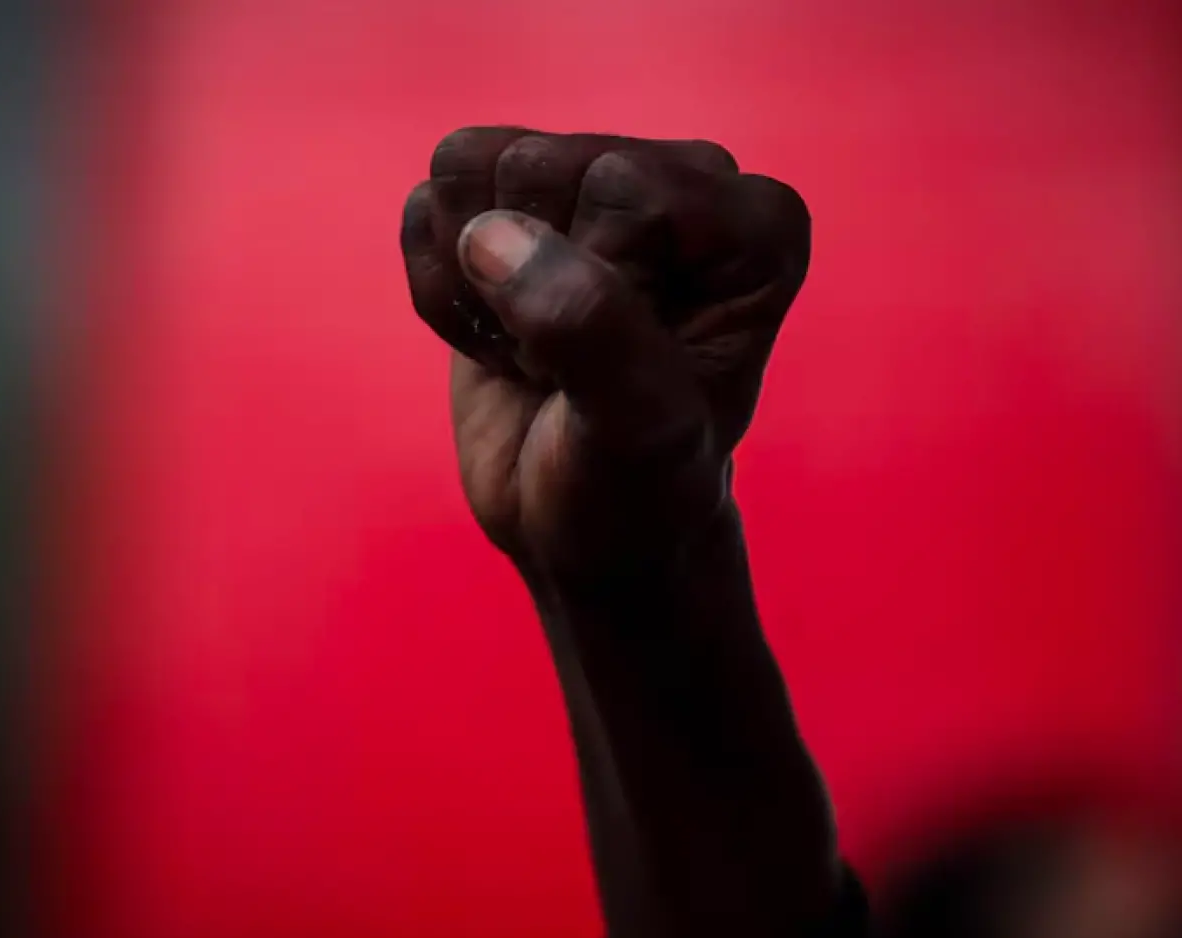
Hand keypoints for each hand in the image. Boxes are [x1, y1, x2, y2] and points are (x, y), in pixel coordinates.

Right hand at [400, 128, 810, 577]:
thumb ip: (589, 330)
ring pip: (467, 170)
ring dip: (475, 286)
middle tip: (568, 368)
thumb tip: (494, 235)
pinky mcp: (515, 207)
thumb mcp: (638, 426)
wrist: (583, 529)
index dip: (591, 286)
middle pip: (535, 164)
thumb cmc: (638, 488)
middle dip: (525, 285)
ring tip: (535, 354)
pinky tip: (498, 340)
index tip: (618, 367)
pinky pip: (429, 204)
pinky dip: (441, 287)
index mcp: (752, 221)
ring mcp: (593, 188)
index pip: (620, 184)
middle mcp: (680, 182)